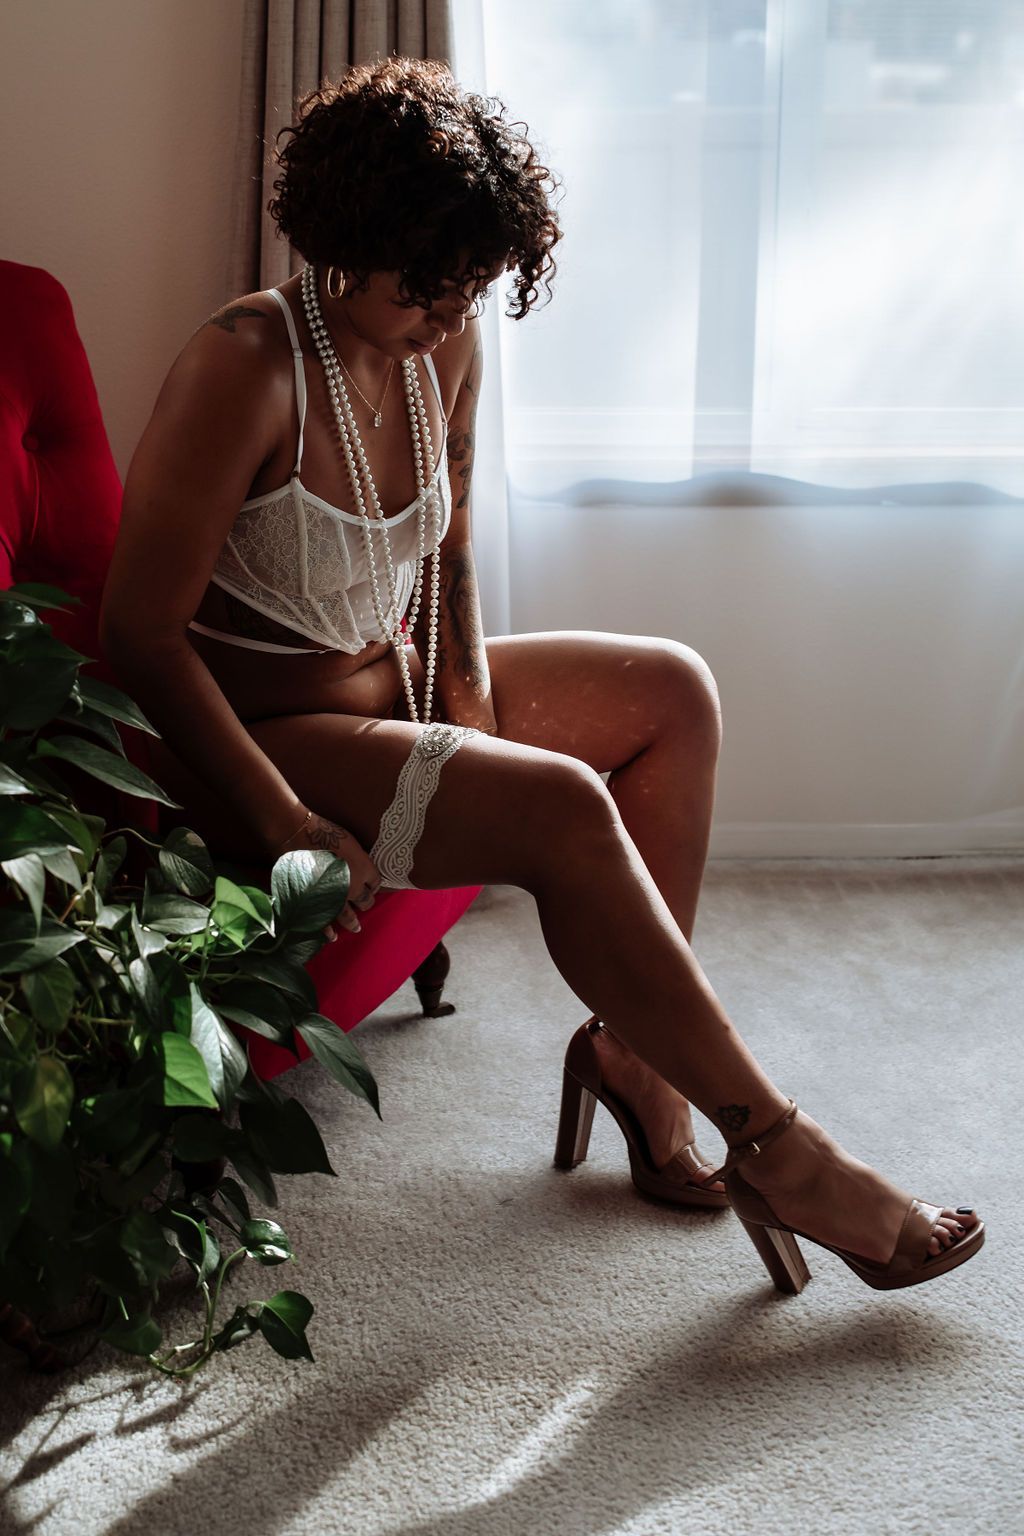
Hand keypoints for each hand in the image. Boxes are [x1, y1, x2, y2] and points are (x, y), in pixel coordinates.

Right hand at [274, 810, 380, 938]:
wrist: (297, 833)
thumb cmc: (323, 831)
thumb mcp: (350, 842)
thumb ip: (358, 859)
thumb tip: (360, 868)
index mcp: (365, 870)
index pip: (376, 883)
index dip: (373, 885)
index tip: (371, 886)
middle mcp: (353, 887)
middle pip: (365, 901)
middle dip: (366, 903)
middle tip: (365, 905)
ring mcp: (334, 898)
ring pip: (348, 916)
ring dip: (353, 923)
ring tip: (356, 928)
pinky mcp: (316, 902)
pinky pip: (324, 922)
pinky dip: (327, 931)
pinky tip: (332, 936)